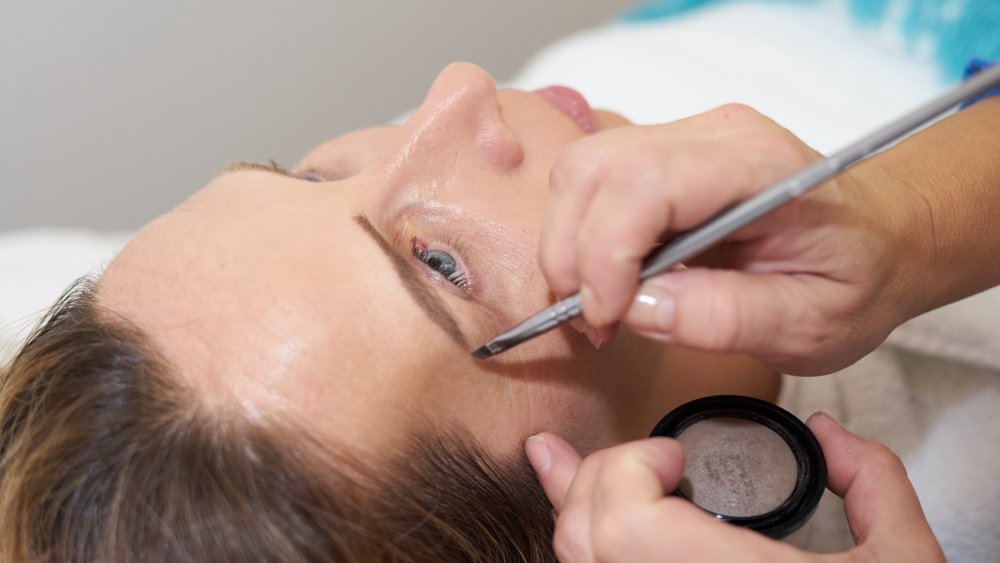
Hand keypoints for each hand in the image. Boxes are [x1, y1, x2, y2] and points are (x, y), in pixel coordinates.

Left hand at [525, 412, 943, 561]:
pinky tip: (594, 515)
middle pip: (585, 535)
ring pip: (577, 561)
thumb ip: (874, 484)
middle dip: (602, 474)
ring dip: (584, 506)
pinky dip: (590, 542)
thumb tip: (830, 433)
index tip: (672, 456)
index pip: (625, 522)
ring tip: (607, 472)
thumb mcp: (906, 562)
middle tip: (651, 462)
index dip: (630, 468)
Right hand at [540, 104, 925, 374]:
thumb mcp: (813, 324)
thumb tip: (634, 308)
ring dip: (568, 246)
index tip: (608, 318)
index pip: (645, 182)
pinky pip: (594, 183)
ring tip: (599, 307)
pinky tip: (611, 283)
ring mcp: (687, 137)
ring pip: (581, 171)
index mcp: (762, 168)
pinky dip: (581, 238)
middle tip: (594, 323)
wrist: (884, 237)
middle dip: (571, 254)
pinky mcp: (666, 154)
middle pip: (594, 168)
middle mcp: (716, 134)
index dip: (605, 253)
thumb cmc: (858, 279)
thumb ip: (727, 318)